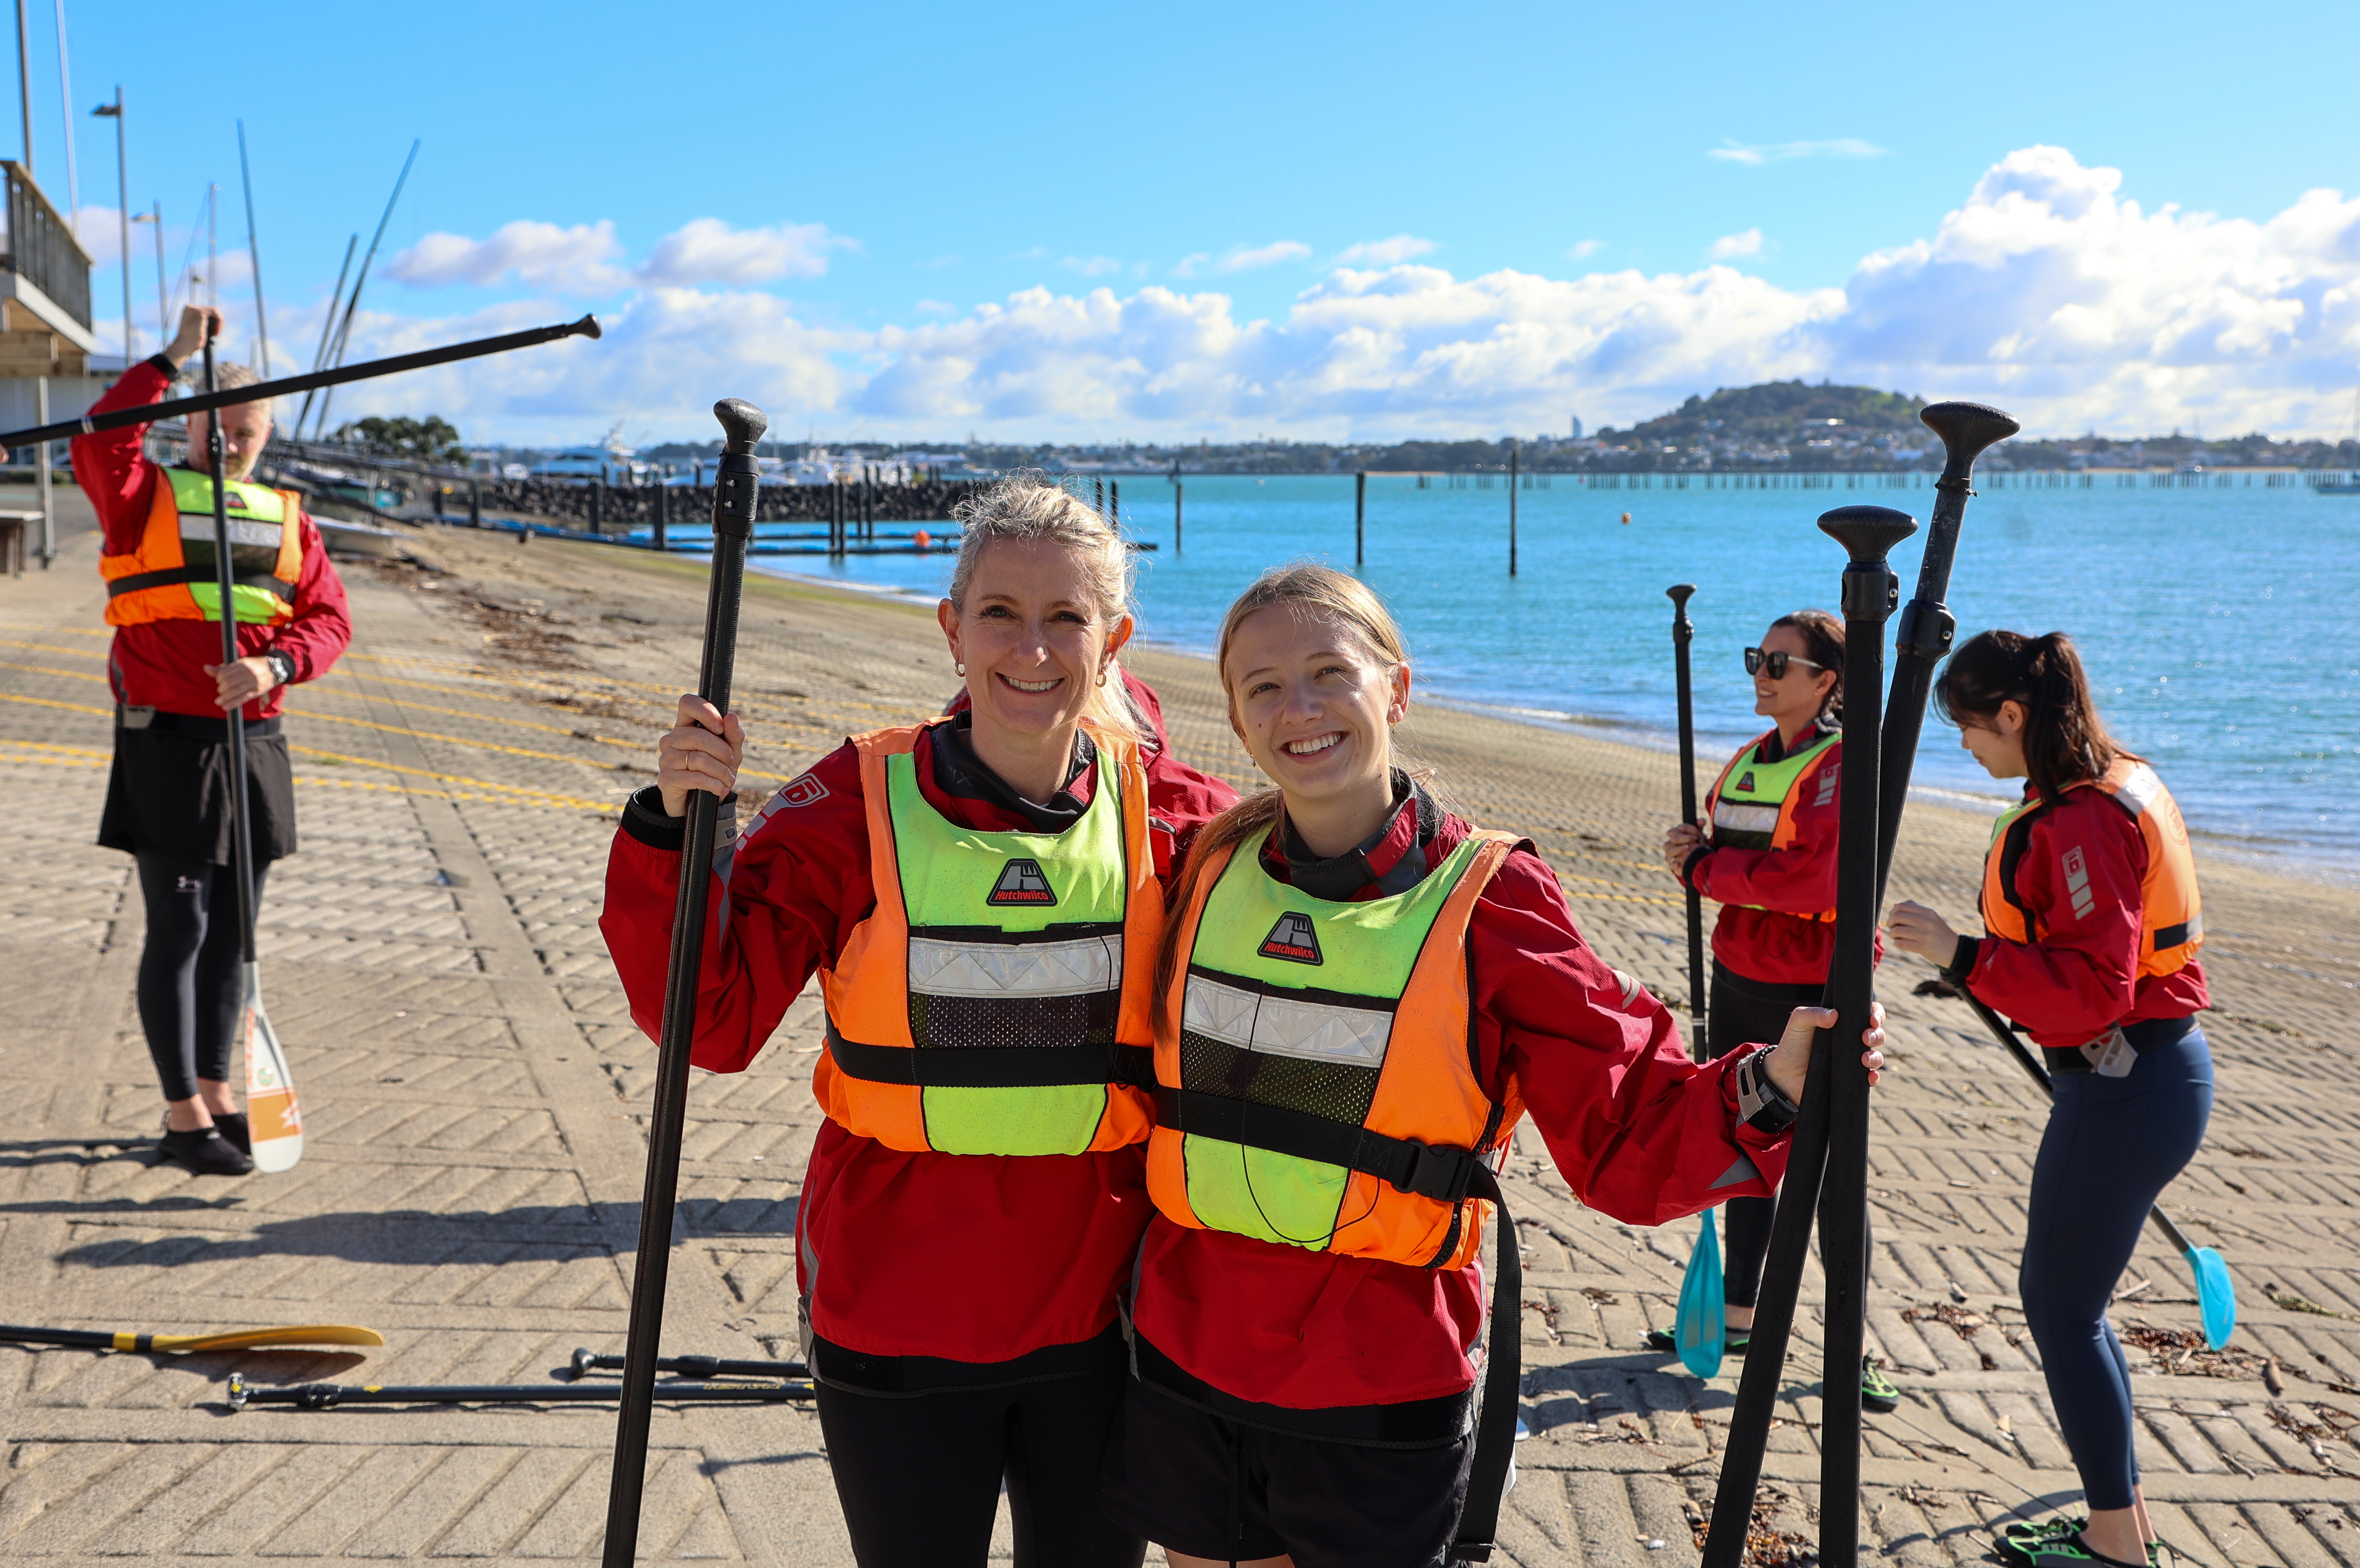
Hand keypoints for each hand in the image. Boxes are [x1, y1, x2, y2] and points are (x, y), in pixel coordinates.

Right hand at [166, 304, 223, 366]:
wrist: (184, 346)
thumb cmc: (190, 342)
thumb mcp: (195, 328)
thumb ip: (202, 322)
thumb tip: (214, 322)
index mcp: (188, 309)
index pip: (206, 310)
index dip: (213, 321)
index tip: (213, 332)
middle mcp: (190, 307)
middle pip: (212, 310)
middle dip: (217, 321)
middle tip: (216, 334)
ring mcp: (195, 309)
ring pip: (215, 311)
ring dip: (219, 324)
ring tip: (215, 334)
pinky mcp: (200, 313)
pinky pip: (217, 316)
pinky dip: (219, 325)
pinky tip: (215, 333)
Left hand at [205, 655, 281, 711]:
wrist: (274, 669)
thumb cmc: (253, 666)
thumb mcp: (239, 664)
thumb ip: (222, 668)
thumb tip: (206, 668)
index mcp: (242, 664)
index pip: (224, 674)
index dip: (218, 679)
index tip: (219, 681)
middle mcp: (248, 673)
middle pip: (228, 683)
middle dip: (221, 689)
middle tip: (221, 691)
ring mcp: (253, 682)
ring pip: (234, 692)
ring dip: (224, 698)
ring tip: (218, 701)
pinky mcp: (257, 691)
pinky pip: (243, 698)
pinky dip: (233, 703)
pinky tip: (225, 707)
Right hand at [656, 694, 743, 816]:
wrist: (702, 803)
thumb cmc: (716, 770)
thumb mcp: (731, 752)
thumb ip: (733, 735)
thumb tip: (731, 716)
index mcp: (685, 726)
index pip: (687, 703)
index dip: (705, 711)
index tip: (720, 728)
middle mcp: (671, 739)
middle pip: (697, 736)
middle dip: (721, 751)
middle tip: (731, 762)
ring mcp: (666, 759)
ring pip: (698, 758)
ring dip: (720, 771)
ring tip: (728, 780)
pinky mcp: (666, 779)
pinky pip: (694, 777)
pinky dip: (713, 784)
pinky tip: (720, 789)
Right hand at [1662, 821, 1701, 880]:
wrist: (1696, 860)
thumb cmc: (1696, 845)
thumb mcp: (1699, 836)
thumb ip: (1699, 828)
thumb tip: (1702, 820)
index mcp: (1675, 835)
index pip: (1676, 829)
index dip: (1686, 828)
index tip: (1696, 831)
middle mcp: (1670, 844)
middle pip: (1672, 839)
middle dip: (1684, 837)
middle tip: (1695, 838)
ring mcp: (1670, 855)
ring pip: (1669, 851)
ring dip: (1678, 848)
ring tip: (1687, 847)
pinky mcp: (1673, 865)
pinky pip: (1671, 865)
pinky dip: (1674, 864)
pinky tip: (1679, 864)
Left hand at [1763, 1001, 1887, 1101]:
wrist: (1783, 1073)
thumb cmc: (1793, 1043)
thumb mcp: (1798, 1022)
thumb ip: (1812, 1013)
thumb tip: (1834, 1015)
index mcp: (1844, 1023)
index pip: (1868, 1014)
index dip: (1876, 1014)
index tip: (1872, 1018)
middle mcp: (1852, 1041)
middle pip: (1877, 1035)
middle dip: (1877, 1035)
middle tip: (1865, 1037)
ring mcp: (1853, 1061)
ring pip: (1876, 1057)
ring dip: (1876, 1057)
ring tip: (1864, 1059)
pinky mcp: (1851, 1079)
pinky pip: (1869, 1079)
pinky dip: (1873, 1077)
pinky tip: (1869, 1076)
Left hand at [1886, 900, 1960, 965]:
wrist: (1954, 950)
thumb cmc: (1939, 933)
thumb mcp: (1931, 917)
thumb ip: (1915, 909)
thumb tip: (1895, 905)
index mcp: (1928, 912)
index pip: (1901, 906)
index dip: (1893, 912)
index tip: (1893, 918)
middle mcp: (1926, 921)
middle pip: (1897, 917)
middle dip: (1890, 923)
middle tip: (1892, 927)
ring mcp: (1924, 934)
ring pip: (1896, 931)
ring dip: (1892, 934)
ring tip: (1896, 936)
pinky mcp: (1923, 947)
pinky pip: (1900, 943)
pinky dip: (1897, 943)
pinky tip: (1901, 943)